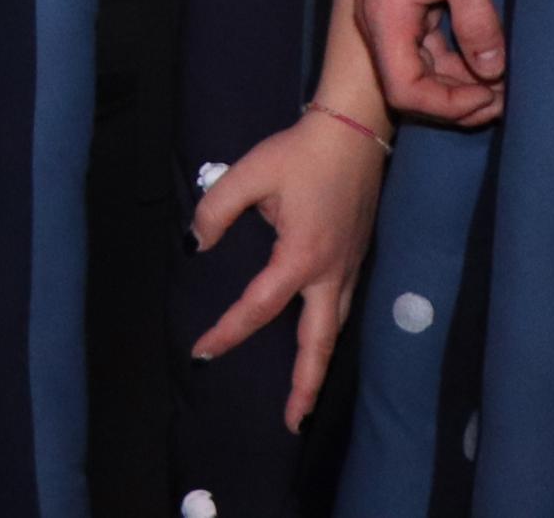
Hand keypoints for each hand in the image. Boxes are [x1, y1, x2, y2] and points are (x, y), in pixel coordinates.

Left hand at [191, 107, 387, 429]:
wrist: (356, 129)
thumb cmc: (301, 151)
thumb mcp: (250, 172)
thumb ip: (217, 209)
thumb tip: (196, 245)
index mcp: (301, 257)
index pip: (259, 307)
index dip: (228, 332)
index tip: (203, 352)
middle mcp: (330, 273)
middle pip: (318, 344)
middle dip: (305, 387)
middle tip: (291, 423)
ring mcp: (349, 268)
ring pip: (334, 330)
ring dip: (319, 366)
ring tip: (305, 398)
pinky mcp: (357, 258)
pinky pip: (341, 309)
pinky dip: (328, 336)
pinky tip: (318, 342)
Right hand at [358, 0, 506, 123]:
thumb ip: (478, 22)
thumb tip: (492, 72)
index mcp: (386, 13)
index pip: (404, 88)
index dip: (447, 104)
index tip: (490, 97)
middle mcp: (380, 17)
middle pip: (410, 83)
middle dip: (457, 98)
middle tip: (504, 98)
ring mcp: (392, 8)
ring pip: (420, 65)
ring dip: (459, 80)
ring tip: (503, 81)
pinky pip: (427, 43)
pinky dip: (456, 56)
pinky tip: (487, 56)